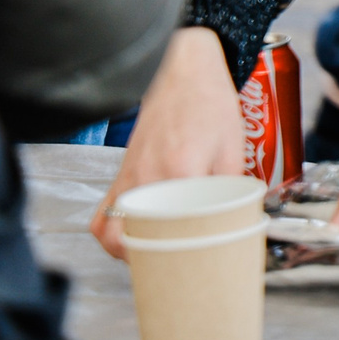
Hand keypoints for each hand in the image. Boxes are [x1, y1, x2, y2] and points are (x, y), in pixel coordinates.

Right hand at [91, 28, 247, 257]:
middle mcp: (145, 178)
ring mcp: (126, 178)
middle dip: (153, 260)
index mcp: (178, 170)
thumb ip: (233, 186)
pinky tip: (131, 238)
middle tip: (175, 268)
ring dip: (128, 252)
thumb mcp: (234, 146)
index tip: (198, 263)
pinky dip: (111, 233)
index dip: (186, 251)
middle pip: (136, 238)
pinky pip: (102, 215)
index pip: (178, 226)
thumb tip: (237, 217)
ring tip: (153, 256)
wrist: (181, 72)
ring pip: (112, 232)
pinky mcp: (118, 174)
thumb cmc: (209, 104)